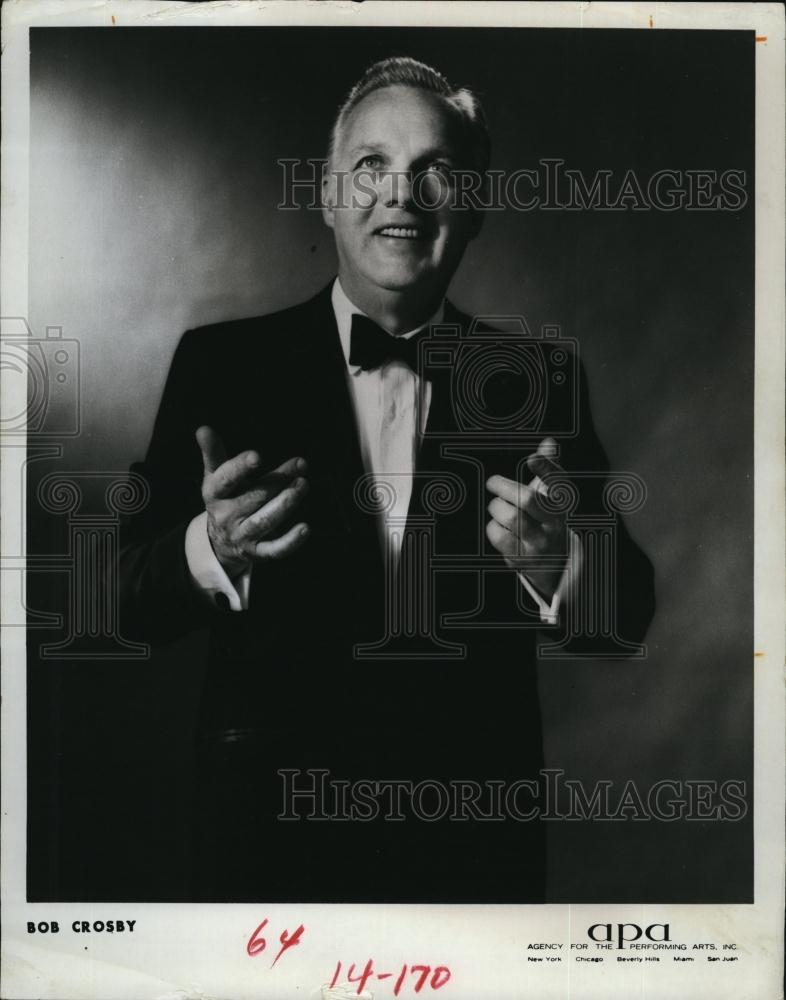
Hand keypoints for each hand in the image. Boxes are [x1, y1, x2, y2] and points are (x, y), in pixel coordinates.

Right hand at [196, 425, 309, 577]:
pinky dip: (290, 541)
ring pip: (265, 520)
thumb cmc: (224, 499)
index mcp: (214, 494)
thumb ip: (213, 453)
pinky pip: (274, 549)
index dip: (239, 468)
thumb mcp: (215, 477)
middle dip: (277, 481)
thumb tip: (202, 428)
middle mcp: (226, 516)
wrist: (219, 541)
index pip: (225, 480)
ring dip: (285, 504)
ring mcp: (242, 535)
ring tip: (303, 485)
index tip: (256, 456)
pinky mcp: (257, 552)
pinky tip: (306, 527)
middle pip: (253, 497)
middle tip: (300, 464)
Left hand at [485, 437, 568, 599]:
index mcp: (563, 504)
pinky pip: (499, 535)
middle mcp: (555, 524)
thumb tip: (548, 442)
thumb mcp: (551, 496)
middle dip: (504, 486)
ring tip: (497, 506)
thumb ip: (549, 467)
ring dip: (497, 507)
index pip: (559, 483)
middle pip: (528, 500)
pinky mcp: (522, 557)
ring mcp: (539, 542)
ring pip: (511, 517)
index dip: (546, 469)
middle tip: (492, 481)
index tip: (531, 458)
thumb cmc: (546, 518)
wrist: (553, 561)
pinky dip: (493, 526)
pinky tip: (498, 525)